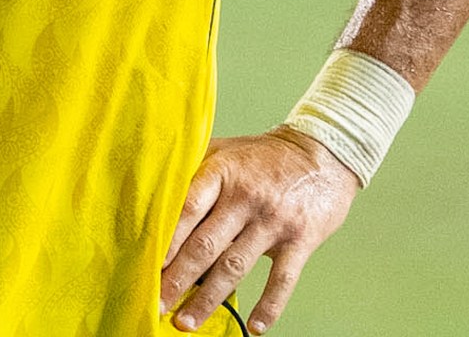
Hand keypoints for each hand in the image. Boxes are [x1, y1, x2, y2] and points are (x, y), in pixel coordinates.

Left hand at [160, 128, 358, 333]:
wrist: (322, 154)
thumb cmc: (263, 157)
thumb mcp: (225, 150)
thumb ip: (194, 169)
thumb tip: (154, 190)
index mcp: (222, 172)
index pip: (187, 209)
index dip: (166, 240)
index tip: (146, 264)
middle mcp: (245, 197)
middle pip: (205, 244)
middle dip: (178, 278)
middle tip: (156, 303)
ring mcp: (273, 221)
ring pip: (235, 267)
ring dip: (208, 299)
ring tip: (186, 321)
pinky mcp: (300, 240)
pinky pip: (282, 279)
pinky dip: (268, 306)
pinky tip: (253, 326)